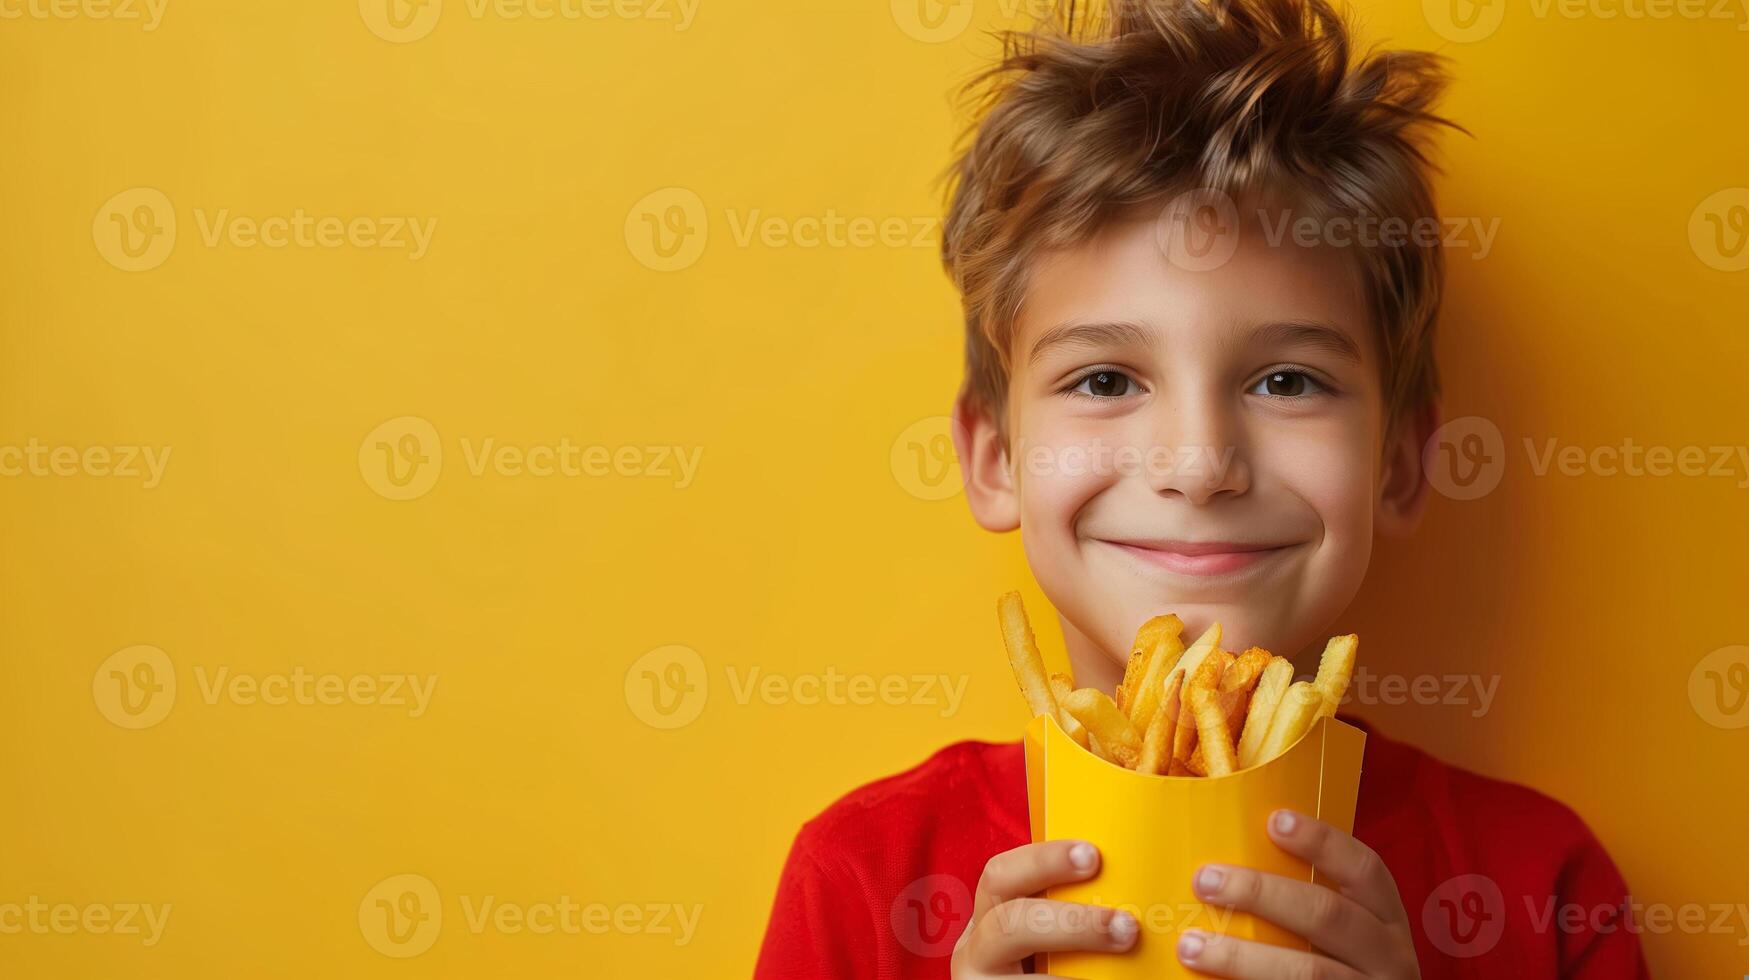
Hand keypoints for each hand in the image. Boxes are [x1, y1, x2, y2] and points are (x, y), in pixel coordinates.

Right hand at [952, 839, 1137, 977]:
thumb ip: (1073, 908)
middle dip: (1070, 922)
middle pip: (1009, 924)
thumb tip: (1140, 885)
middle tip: (1127, 928)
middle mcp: (976, 952)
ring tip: (1124, 963)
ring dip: (1074, 973)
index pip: (1001, 875)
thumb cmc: (1055, 962)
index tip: (1094, 856)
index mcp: (989, 916)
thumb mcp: (1051, 932)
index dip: (1044, 860)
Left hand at [1177, 810, 1419, 978]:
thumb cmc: (1343, 970)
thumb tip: (1231, 867)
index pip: (1366, 870)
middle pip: (1327, 915)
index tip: (1275, 820)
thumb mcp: (1348, 938)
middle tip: (1205, 881)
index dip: (1323, 842)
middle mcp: (1388, 958)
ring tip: (1191, 946)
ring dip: (1241, 957)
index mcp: (1388, 922)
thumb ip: (1309, 905)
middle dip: (1261, 894)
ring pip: (1307, 971)